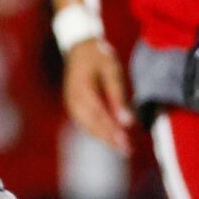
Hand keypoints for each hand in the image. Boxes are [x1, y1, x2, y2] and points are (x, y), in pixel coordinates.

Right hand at [63, 38, 135, 156]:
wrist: (80, 47)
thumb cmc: (98, 56)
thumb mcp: (112, 71)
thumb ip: (118, 97)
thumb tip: (127, 122)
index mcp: (82, 90)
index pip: (99, 117)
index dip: (113, 132)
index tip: (126, 142)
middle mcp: (74, 100)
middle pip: (93, 126)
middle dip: (110, 139)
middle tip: (127, 151)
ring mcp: (71, 104)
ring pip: (88, 126)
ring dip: (105, 138)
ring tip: (122, 147)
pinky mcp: (74, 105)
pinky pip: (86, 122)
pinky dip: (98, 131)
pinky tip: (111, 136)